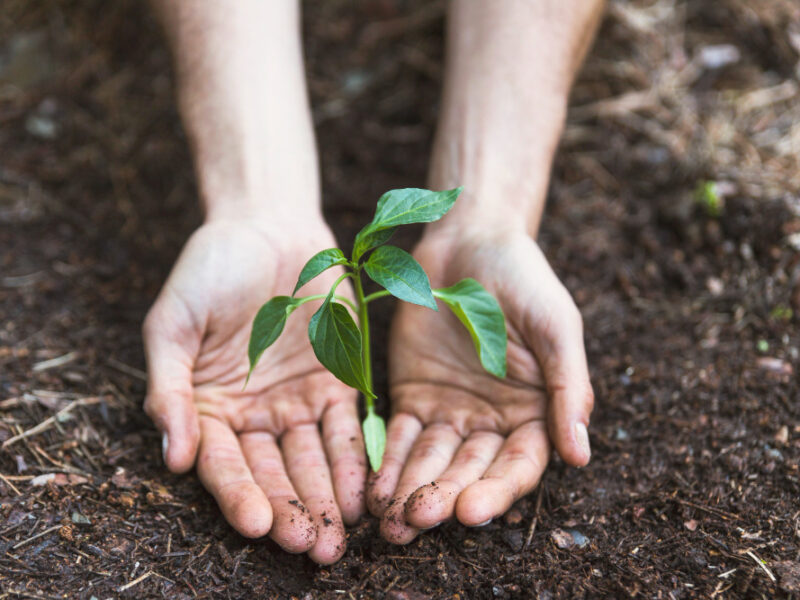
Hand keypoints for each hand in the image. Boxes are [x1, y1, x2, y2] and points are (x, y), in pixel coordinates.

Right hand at [142, 219, 365, 563]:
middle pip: (273, 473)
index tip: (257, 524)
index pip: (225, 463)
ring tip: (338, 535)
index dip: (239, 494)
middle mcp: (255, 415)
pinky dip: (355, 459)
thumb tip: (174, 457)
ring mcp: (297, 401)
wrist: (266, 224)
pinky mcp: (338, 381)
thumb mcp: (173, 323)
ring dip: (325, 498)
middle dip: (291, 511)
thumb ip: (169, 388)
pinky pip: (347, 427)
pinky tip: (363, 491)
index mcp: (209, 408)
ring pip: (313, 460)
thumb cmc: (209, 268)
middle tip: (310, 547)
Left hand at [368, 229, 592, 543]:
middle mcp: (492, 420)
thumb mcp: (556, 327)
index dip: (497, 490)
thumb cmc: (523, 279)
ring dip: (412, 491)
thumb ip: (569, 388)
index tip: (470, 510)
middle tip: (417, 520)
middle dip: (445, 497)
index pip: (518, 464)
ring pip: (432, 462)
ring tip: (390, 521)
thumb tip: (581, 456)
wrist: (470, 240)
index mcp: (535, 411)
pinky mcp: (413, 396)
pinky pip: (400, 436)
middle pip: (469, 470)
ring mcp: (450, 410)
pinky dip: (388, 461)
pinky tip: (374, 488)